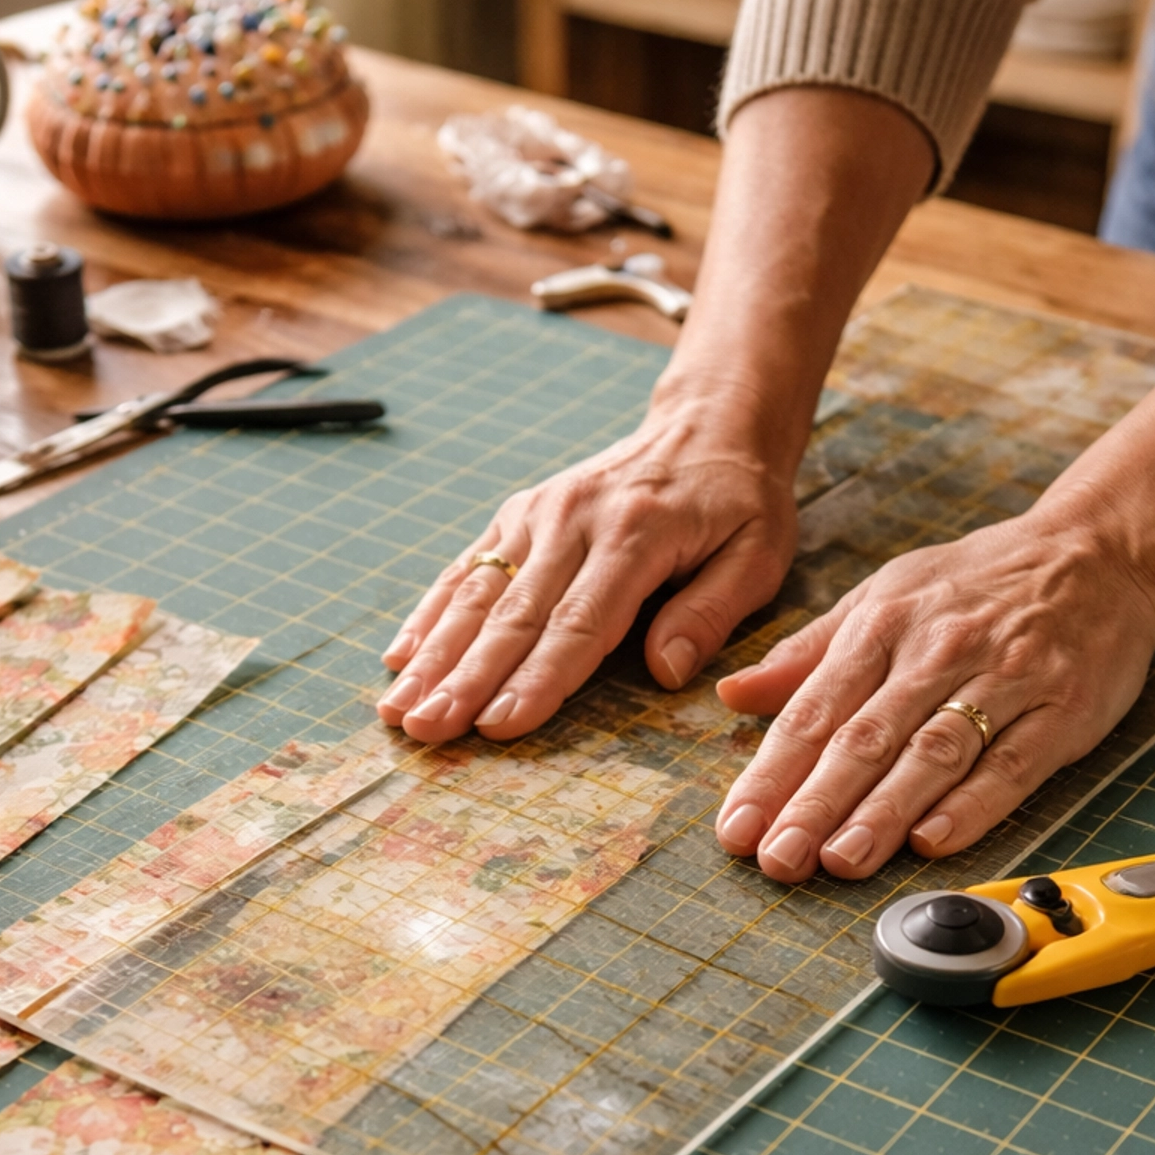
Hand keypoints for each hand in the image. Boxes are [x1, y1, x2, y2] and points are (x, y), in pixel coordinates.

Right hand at [378, 405, 798, 740]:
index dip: (537, 678)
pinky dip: (429, 613)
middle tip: (427, 730)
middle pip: (513, 615)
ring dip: (434, 656)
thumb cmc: (738, 503)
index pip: (579, 622)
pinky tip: (400, 658)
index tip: (498, 725)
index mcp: (636, 535)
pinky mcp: (518, 514)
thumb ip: (711, 612)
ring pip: (477, 594)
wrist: (708, 424)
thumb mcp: (758, 554)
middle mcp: (574, 521)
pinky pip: (467, 567)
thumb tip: (664, 671)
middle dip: (465, 679)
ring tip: (397, 709)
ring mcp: (538, 514)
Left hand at [713, 510, 1154, 880]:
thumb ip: (809, 652)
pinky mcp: (1062, 710)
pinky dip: (973, 805)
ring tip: (840, 861)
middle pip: (866, 738)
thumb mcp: (885, 594)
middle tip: (777, 859)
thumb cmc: (982, 580)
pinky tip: (934, 842)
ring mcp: (1004, 680)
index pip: (814, 710)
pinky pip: (1013, 764)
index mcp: (884, 624)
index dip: (772, 773)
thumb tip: (733, 694)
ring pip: (933, 754)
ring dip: (882, 812)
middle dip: (815, 804)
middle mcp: (938, 650)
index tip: (737, 827)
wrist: (1101, 550)